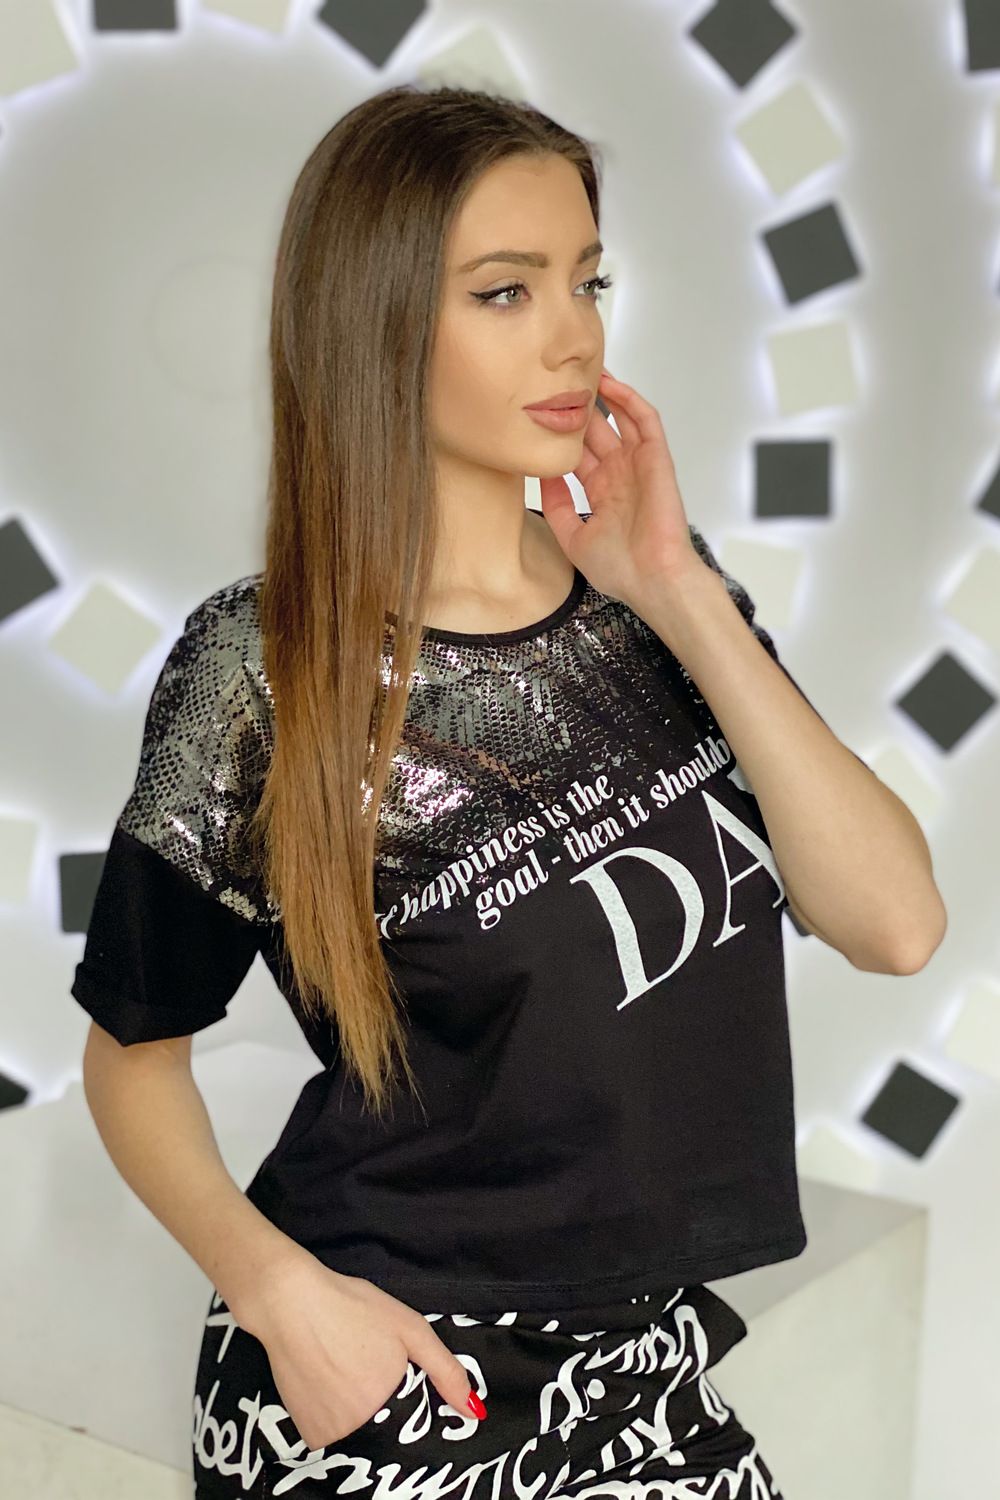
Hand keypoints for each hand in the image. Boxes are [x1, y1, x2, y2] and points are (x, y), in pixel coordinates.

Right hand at [238, 1255, 483, 1451]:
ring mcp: (331, 1434)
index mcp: (392, 1403)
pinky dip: (337, 1418)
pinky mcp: (307, 1433)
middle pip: (388, 1431)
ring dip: (361, 1415)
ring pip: (361, 1435)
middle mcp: (361, 1427)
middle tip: (367, 1370)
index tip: (399, 1381)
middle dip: (386, 1408)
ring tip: (349, 1372)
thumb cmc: (353, 1308)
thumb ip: (445, 1371)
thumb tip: (476, 1412)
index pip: (418, 1426)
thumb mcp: (410, 1328)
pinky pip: (335, 1436)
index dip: (415, 1408)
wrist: (290, 1303)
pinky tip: (331, 1383)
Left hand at [537, 369, 704, 610]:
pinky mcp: (657, 459)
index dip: (559, 437)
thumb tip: (540, 476)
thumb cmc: (620, 569)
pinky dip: (629, 399)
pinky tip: (609, 383)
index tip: (535, 418)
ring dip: (604, 395)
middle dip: (577, 409)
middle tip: (555, 383)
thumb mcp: (572, 538)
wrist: (653, 580)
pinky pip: (644, 420)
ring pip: (620, 419)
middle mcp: (619, 476)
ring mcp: (638, 465)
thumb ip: (556, 507)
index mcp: (601, 495)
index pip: (576, 456)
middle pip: (595, 432)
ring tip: (582, 370)